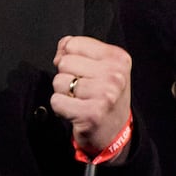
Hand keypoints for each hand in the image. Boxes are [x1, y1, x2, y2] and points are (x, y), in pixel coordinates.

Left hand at [49, 36, 131, 153]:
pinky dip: (60, 107)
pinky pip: (57, 101)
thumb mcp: (102, 66)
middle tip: (82, 89)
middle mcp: (115, 76)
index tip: (82, 71)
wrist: (113, 132)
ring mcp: (104, 95)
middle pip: (65, 62)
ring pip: (59, 81)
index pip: (74, 43)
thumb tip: (62, 47)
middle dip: (67, 76)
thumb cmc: (104, 97)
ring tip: (79, 100)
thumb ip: (80, 49)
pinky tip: (74, 111)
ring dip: (63, 92)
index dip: (71, 57)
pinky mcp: (91, 114)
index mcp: (118, 58)